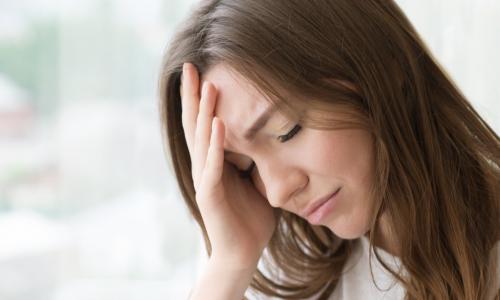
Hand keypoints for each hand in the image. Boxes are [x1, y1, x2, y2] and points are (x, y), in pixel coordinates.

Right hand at [181, 62, 277, 268]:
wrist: (243, 250)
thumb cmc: (250, 214)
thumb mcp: (254, 177)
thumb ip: (253, 155)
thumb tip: (267, 133)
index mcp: (213, 160)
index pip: (204, 122)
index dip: (200, 98)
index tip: (202, 70)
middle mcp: (203, 165)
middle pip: (195, 124)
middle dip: (193, 95)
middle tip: (191, 66)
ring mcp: (204, 179)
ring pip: (201, 140)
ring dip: (204, 112)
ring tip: (207, 85)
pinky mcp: (209, 195)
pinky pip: (213, 166)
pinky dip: (216, 145)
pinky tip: (219, 124)